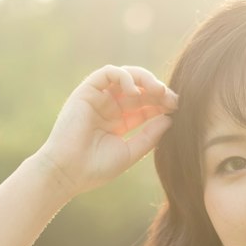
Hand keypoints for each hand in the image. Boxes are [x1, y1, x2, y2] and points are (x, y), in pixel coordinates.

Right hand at [36, 64, 177, 194]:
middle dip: (158, 90)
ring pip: (125, 75)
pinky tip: (135, 90)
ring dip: (144, 79)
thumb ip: (150, 136)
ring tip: (157, 91)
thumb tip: (170, 119)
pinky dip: (123, 76)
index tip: (177, 108)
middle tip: (172, 98)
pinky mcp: (85, 92)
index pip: (145, 105)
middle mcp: (109, 107)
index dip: (162, 103)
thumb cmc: (96, 168)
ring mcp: (98, 99)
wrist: (68, 173)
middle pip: (139, 89)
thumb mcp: (130, 152)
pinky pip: (107, 73)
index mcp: (120, 121)